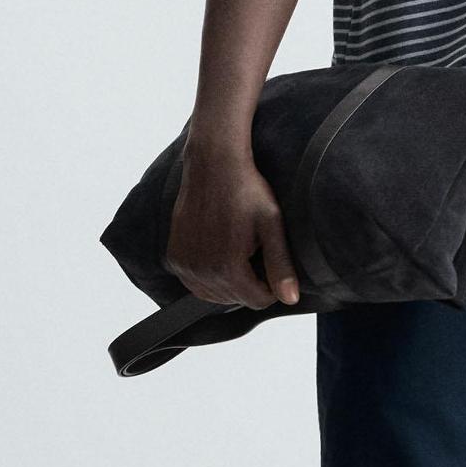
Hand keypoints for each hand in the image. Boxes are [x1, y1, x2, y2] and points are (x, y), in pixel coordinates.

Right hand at [164, 140, 301, 310]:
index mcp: (228, 266)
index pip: (256, 301)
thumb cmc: (246, 191)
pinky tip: (219, 254)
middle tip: (253, 249)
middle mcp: (201, 270)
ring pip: (215, 295)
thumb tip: (290, 299)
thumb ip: (280, 265)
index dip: (270, 286)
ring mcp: (184, 265)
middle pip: (236, 299)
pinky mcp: (174, 257)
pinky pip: (195, 284)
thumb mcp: (271, 226)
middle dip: (250, 282)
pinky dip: (208, 277)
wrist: (214, 165)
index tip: (270, 261)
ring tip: (237, 250)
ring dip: (229, 282)